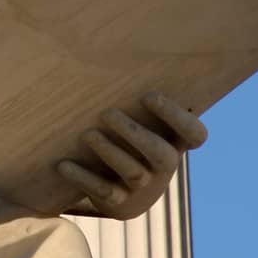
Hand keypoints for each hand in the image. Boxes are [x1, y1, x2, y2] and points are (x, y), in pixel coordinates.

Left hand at [57, 93, 207, 219]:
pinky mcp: (120, 203)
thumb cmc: (132, 140)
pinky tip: (63, 164)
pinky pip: (103, 191)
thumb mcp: (143, 124)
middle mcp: (164, 168)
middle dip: (135, 134)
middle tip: (107, 113)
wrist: (125, 192)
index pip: (194, 134)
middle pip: (161, 155)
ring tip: (87, 134)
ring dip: (109, 152)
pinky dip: (82, 177)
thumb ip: (136, 102)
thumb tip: (109, 54)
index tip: (149, 95)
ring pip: (132, 172)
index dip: (177, 116)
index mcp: (175, 143)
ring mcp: (144, 188)